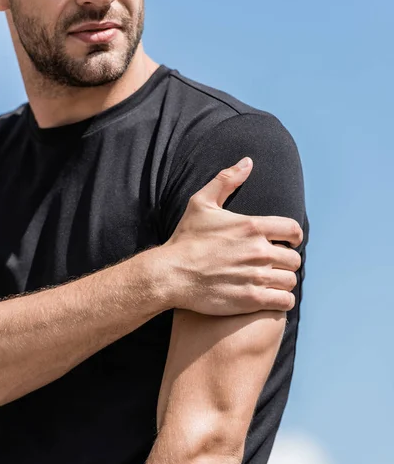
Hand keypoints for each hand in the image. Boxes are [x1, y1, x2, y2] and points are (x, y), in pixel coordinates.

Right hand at [163, 157, 302, 315]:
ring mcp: (256, 276)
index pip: (293, 230)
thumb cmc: (185, 239)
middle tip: (273, 267)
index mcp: (252, 226)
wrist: (170, 274)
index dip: (293, 238)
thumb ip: (226, 180)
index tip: (286, 244)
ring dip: (283, 282)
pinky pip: (284, 301)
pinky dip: (282, 301)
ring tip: (272, 284)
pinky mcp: (251, 299)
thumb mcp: (201, 203)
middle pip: (294, 259)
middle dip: (286, 262)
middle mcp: (259, 251)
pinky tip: (271, 299)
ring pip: (290, 280)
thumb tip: (248, 162)